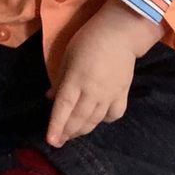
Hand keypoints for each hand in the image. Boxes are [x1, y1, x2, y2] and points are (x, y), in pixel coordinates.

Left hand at [46, 13, 136, 148]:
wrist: (119, 33)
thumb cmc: (88, 40)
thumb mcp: (67, 56)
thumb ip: (60, 79)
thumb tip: (51, 98)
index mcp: (76, 79)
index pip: (64, 108)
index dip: (56, 126)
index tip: (51, 141)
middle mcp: (92, 91)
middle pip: (79, 119)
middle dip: (67, 133)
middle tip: (59, 141)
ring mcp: (109, 94)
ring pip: (95, 120)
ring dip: (82, 130)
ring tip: (74, 133)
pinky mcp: (123, 94)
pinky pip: (113, 114)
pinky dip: (104, 120)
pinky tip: (98, 118)